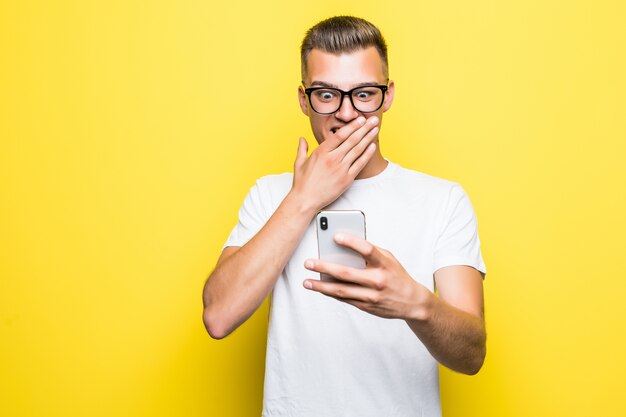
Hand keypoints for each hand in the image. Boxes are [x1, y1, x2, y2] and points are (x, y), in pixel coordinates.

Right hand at [290, 116, 379, 211]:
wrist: (305, 200)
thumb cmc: (302, 183)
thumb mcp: (299, 162)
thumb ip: (302, 149)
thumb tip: (302, 139)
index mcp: (321, 152)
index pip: (340, 135)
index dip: (352, 126)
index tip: (359, 119)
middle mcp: (332, 159)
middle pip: (352, 140)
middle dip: (364, 128)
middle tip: (373, 120)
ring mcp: (340, 169)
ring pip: (357, 150)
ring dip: (368, 138)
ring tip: (375, 130)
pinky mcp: (346, 179)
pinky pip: (359, 164)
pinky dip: (367, 154)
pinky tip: (372, 146)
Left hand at [302, 233, 432, 320]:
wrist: (412, 303)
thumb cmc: (397, 276)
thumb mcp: (389, 259)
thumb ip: (371, 252)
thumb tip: (347, 245)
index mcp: (385, 264)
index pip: (367, 250)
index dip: (352, 242)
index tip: (336, 236)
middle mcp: (378, 280)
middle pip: (347, 273)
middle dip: (325, 267)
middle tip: (309, 263)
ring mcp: (371, 295)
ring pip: (341, 290)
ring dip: (321, 286)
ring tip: (307, 281)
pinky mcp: (366, 306)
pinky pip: (344, 299)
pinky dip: (330, 293)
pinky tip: (320, 288)